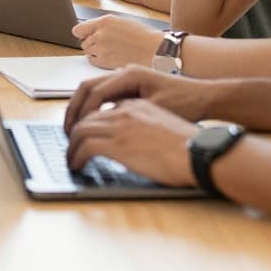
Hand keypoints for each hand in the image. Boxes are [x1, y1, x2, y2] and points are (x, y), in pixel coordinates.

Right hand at [64, 65, 213, 132]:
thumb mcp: (156, 111)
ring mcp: (126, 79)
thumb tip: (101, 125)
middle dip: (74, 110)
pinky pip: (102, 96)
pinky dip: (91, 109)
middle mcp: (124, 73)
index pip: (94, 93)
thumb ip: (127, 115)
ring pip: (92, 91)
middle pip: (86, 88)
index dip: (82, 114)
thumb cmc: (186, 103)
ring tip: (74, 130)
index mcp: (130, 75)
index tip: (76, 133)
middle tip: (67, 131)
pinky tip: (91, 126)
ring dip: (80, 109)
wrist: (206, 97)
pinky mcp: (129, 88)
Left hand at [66, 100, 197, 185]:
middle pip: (87, 116)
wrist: (199, 153)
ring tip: (71, 159)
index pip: (102, 109)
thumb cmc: (189, 147)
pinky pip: (85, 147)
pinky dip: (76, 156)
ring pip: (81, 130)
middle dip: (74, 132)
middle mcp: (125, 111)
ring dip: (72, 146)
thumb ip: (143, 127)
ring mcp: (120, 126)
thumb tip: (132, 144)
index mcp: (137, 105)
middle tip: (71, 147)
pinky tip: (77, 165)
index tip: (84, 136)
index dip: (89, 123)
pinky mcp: (117, 143)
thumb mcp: (163, 128)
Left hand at [72, 15, 162, 68]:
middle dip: (91, 43)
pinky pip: (92, 60)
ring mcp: (100, 48)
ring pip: (87, 51)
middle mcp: (99, 34)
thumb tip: (91, 31)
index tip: (84, 35)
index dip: (82, 33)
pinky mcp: (104, 61)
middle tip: (105, 45)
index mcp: (104, 21)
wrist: (153, 50)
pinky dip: (97, 60)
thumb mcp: (122, 22)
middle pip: (83, 41)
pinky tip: (110, 57)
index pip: (79, 29)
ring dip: (94, 52)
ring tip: (110, 51)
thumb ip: (104, 26)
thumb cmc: (143, 36)